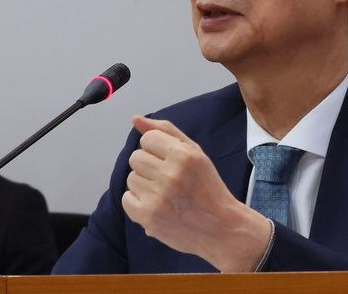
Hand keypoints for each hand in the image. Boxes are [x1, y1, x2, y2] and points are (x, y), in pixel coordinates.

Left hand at [122, 115, 270, 272]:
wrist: (221, 228)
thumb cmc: (208, 188)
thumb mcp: (195, 152)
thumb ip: (165, 131)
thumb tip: (135, 119)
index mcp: (184, 155)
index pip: (147, 139)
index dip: (157, 149)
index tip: (169, 161)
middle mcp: (170, 174)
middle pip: (136, 158)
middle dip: (149, 166)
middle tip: (168, 179)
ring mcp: (158, 197)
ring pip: (131, 178)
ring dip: (144, 185)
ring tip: (164, 194)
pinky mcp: (148, 217)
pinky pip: (126, 199)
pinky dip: (138, 202)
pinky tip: (156, 205)